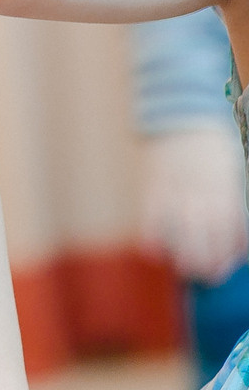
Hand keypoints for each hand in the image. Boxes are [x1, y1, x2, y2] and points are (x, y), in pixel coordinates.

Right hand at [138, 125, 248, 284]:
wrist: (180, 115)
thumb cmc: (213, 150)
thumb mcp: (234, 174)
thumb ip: (234, 206)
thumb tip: (238, 244)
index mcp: (226, 192)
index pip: (232, 233)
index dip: (230, 255)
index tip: (225, 265)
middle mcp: (203, 195)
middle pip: (208, 239)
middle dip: (208, 264)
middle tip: (206, 274)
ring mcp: (176, 191)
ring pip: (181, 234)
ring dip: (183, 257)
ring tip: (184, 268)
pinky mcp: (152, 187)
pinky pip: (151, 219)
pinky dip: (152, 239)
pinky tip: (155, 249)